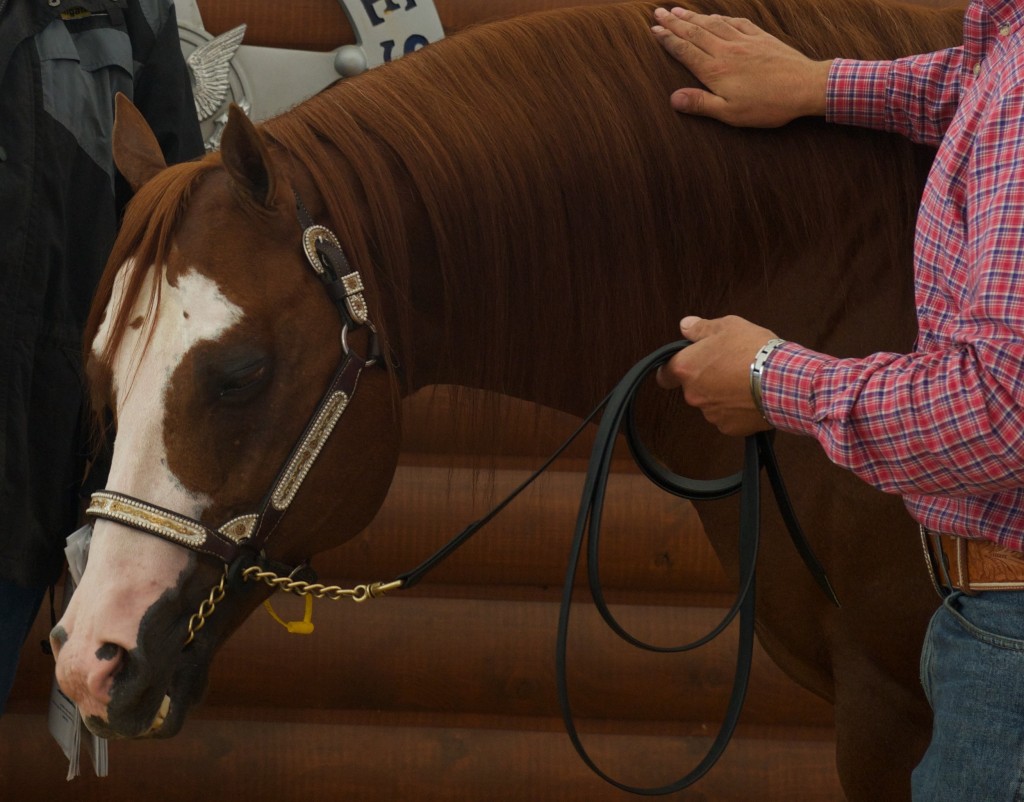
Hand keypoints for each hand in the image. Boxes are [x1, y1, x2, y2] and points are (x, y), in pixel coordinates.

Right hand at [651, 6, 831, 126]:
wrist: (804, 87)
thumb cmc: (767, 106)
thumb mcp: (730, 113)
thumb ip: (701, 104)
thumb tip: (673, 99)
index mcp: (716, 70)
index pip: (684, 50)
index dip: (667, 39)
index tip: (653, 30)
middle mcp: (726, 50)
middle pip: (694, 32)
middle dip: (674, 22)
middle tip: (657, 12)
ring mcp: (744, 41)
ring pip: (712, 24)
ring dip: (693, 16)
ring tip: (677, 10)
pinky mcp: (760, 38)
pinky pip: (735, 22)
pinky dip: (720, 17)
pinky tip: (714, 16)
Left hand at [657, 315, 778, 435]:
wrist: (781, 381)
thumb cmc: (752, 350)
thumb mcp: (727, 326)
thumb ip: (701, 328)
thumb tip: (685, 325)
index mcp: (687, 368)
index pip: (665, 374)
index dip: (671, 370)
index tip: (682, 367)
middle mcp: (693, 394)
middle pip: (693, 387)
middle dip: (707, 379)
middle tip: (730, 366)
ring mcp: (710, 413)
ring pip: (712, 402)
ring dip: (723, 394)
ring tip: (746, 382)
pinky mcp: (728, 427)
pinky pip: (729, 417)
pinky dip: (737, 410)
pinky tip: (753, 398)